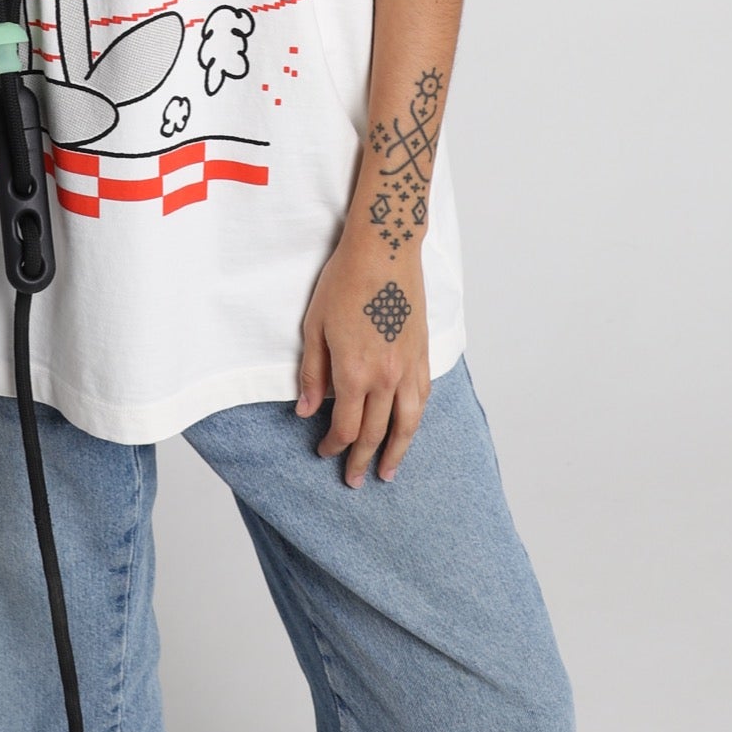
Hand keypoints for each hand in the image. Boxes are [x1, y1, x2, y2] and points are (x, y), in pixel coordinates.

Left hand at [295, 231, 428, 486]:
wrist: (384, 250)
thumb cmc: (344, 282)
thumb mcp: (315, 326)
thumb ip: (313, 373)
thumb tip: (307, 412)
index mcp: (354, 372)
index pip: (346, 427)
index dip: (334, 445)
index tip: (324, 451)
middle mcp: (386, 377)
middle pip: (376, 433)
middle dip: (362, 460)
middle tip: (354, 481)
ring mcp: (409, 367)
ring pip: (407, 424)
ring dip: (397, 452)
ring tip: (388, 473)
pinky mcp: (423, 353)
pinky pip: (422, 398)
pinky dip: (415, 421)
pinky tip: (409, 429)